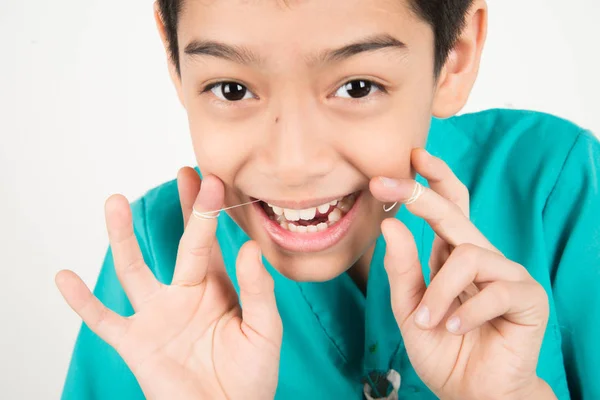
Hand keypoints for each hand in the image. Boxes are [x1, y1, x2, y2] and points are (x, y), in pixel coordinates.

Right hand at [56, 170, 281, 399]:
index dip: (212, 212)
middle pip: (182, 245)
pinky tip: (64, 277)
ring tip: (114, 202)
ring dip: (122, 238)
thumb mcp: (264, 330)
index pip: (213, 242)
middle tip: (184, 173)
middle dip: (185, 211)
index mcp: (218, 289)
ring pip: (134, 270)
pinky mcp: (136, 342)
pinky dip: (82, 302)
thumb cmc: (252, 376)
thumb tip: (250, 247)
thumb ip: (258, 290)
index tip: (212, 179)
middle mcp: (185, 294)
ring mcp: (158, 316)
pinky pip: (103, 320)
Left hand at [370, 149, 554, 399]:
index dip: (432, 180)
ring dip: (439, 291)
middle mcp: (480, 257)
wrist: (470, 392)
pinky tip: (454, 328)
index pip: (447, 207)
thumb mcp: (409, 309)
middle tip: (390, 185)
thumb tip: (390, 225)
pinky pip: (493, 290)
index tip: (409, 157)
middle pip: (456, 213)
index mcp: (453, 256)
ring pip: (467, 255)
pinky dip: (465, 311)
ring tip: (429, 320)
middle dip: (421, 195)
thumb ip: (402, 270)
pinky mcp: (528, 297)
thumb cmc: (442, 349)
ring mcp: (506, 275)